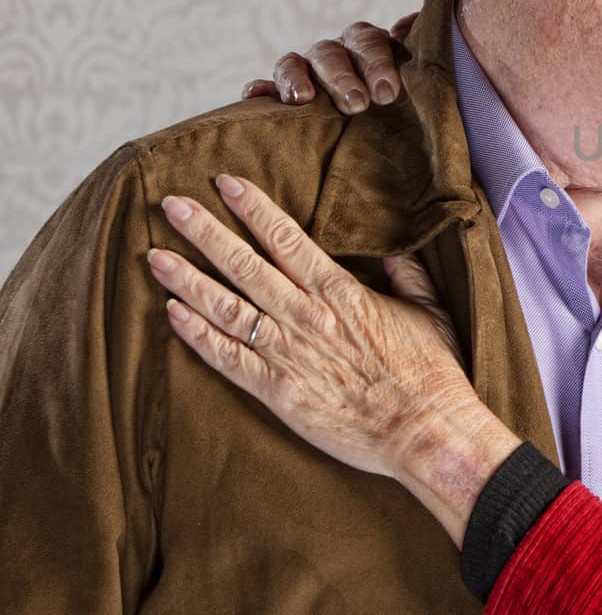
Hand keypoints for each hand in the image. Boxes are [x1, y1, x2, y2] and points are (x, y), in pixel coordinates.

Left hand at [146, 173, 518, 544]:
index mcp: (341, 293)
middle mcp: (306, 317)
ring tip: (156, 256)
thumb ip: (407, 277)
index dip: (253, 209)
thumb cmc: (431, 373)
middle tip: (172, 206)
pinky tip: (173, 314)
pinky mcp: (277, 392)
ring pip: (225, 307)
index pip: (286, 239)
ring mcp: (288, 355)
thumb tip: (393, 256)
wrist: (423, 430)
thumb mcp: (429, 311)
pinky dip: (197, 335)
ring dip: (187, 280)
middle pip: (244, 264)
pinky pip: (227, 358)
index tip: (225, 184)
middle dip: (204, 232)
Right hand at [241, 13, 417, 113]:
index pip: (368, 41)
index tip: (387, 92)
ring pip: (294, 64)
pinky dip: (258, 91)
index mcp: (366, 43)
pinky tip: (253, 96)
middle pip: (330, 53)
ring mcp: (305, 70)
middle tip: (357, 104)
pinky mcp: (281, 93)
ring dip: (296, 79)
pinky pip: (264, 87)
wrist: (381, 116)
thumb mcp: (415, 74)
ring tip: (303, 99)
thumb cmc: (402, 96)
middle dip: (342, 78)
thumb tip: (411, 24)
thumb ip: (415, 52)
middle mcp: (333, 52)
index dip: (376, 63)